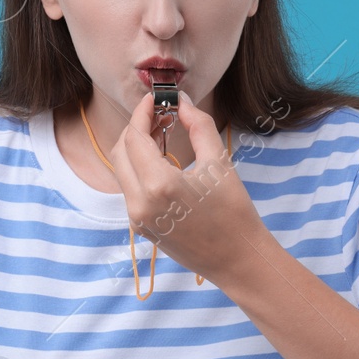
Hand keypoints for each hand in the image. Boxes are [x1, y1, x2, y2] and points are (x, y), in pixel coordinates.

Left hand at [107, 90, 268, 285]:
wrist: (238, 260)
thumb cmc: (234, 211)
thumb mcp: (219, 162)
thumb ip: (198, 125)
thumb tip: (181, 101)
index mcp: (159, 185)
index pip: (135, 137)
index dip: (142, 113)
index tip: (154, 99)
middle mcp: (140, 203)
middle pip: (121, 151)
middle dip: (136, 128)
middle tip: (159, 114)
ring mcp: (137, 218)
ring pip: (122, 171)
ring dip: (135, 148)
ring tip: (162, 133)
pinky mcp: (140, 227)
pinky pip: (130, 189)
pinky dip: (139, 169)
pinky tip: (160, 159)